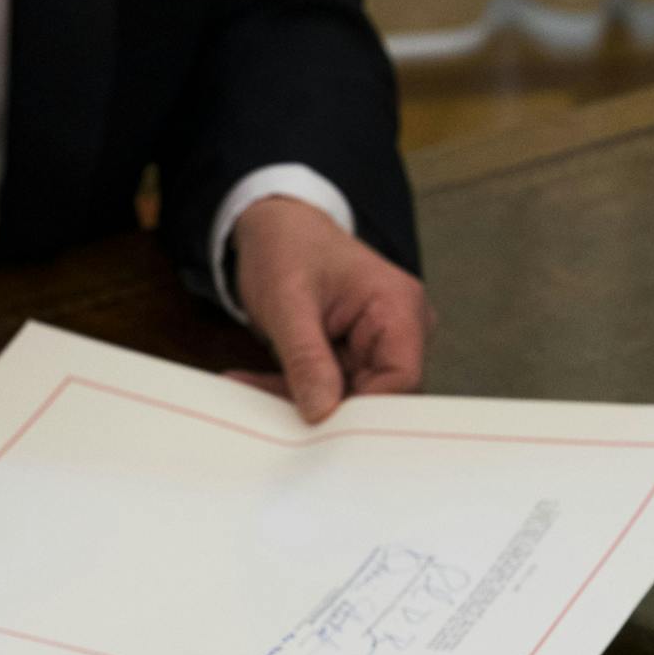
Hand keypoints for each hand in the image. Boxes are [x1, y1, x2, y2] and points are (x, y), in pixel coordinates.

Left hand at [227, 196, 434, 423]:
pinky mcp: (352, 358)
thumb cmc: (287, 247)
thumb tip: (322, 412)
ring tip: (251, 389)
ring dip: (301, 402)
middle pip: (379, 396)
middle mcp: (399, 329)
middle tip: (275, 417)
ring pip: (349, 400)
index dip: (365, 411)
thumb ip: (307, 357)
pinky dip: (293, 392)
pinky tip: (253, 384)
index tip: (319, 426)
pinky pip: (329, 391)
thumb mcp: (288, 302)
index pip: (402, 379)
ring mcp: (377, 345)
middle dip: (326, 411)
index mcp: (399, 307)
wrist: (276, 227)